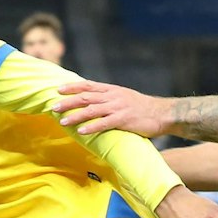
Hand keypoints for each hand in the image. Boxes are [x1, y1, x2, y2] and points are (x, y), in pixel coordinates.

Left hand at [53, 81, 174, 137]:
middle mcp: (113, 97)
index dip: (72, 87)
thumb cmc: (142, 108)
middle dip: (68, 102)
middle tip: (54, 107)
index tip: (58, 90)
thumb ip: (109, 98)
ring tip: (62, 121)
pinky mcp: (124, 120)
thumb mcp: (124, 97)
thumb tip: (93, 100)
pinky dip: (91, 127)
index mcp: (112, 90)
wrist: (162, 113)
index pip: (88, 85)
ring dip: (75, 116)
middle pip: (86, 97)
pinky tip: (81, 131)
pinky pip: (104, 123)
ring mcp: (118, 108)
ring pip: (92, 110)